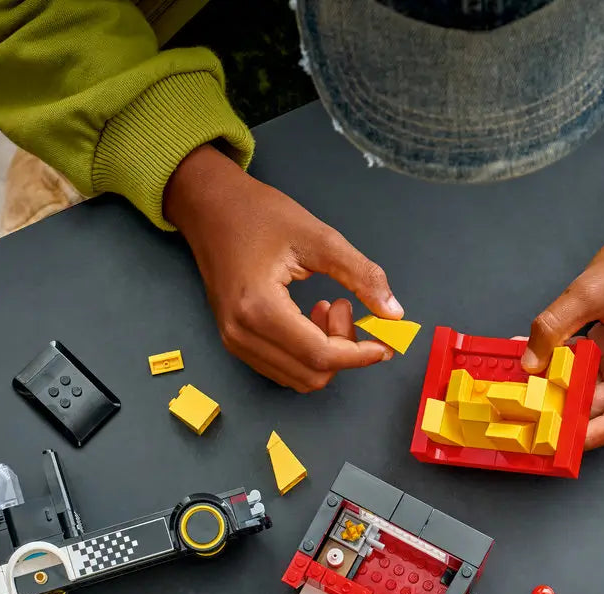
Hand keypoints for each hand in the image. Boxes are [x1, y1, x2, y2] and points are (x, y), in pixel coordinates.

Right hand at [164, 144, 402, 391]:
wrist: (210, 206)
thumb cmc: (259, 214)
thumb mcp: (319, 237)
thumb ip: (360, 275)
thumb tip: (394, 313)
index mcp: (259, 308)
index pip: (320, 355)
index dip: (360, 355)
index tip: (385, 342)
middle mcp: (241, 334)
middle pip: (312, 374)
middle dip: (343, 350)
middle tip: (345, 305)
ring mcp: (235, 342)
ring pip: (299, 378)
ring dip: (326, 353)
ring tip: (327, 307)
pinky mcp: (235, 342)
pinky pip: (283, 368)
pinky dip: (308, 354)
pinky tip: (310, 318)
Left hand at [524, 192, 603, 447]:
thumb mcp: (593, 290)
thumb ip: (556, 327)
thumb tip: (529, 362)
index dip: (581, 437)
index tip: (548, 444)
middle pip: (598, 408)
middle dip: (561, 412)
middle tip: (522, 417)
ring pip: (588, 390)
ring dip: (557, 389)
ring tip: (521, 394)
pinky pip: (585, 368)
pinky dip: (561, 367)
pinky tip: (533, 362)